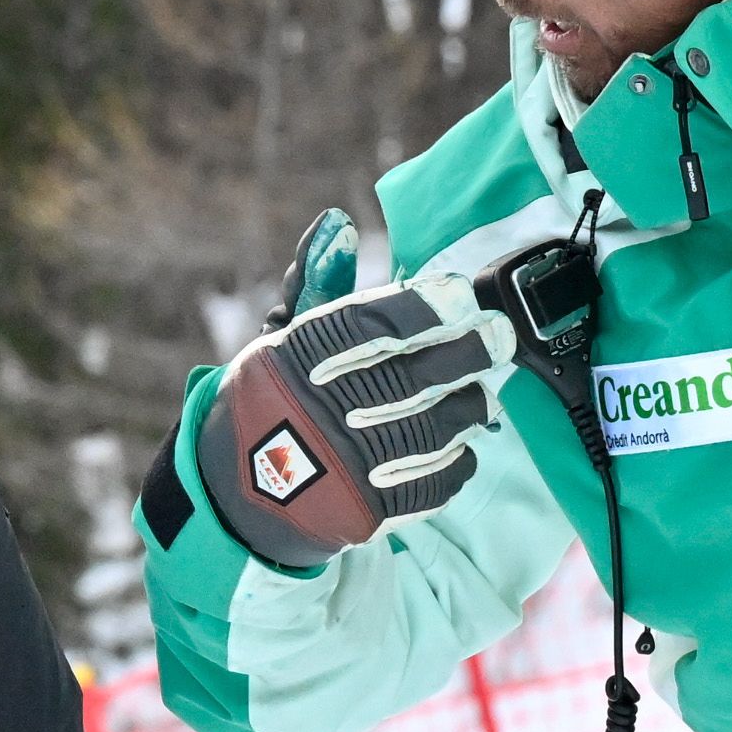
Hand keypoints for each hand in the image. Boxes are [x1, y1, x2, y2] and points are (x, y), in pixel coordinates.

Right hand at [196, 269, 518, 568]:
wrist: (233, 494)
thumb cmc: (269, 398)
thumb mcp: (279, 338)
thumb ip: (316, 281)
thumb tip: (338, 222)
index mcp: (295, 360)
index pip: (369, 326)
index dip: (422, 307)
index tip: (460, 294)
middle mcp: (319, 409)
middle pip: (410, 376)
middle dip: (465, 352)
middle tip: (498, 336)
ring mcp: (344, 463)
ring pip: (428, 428)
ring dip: (466, 406)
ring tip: (480, 393)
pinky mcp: (365, 508)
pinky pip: (429, 484)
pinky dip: (456, 462)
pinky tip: (462, 444)